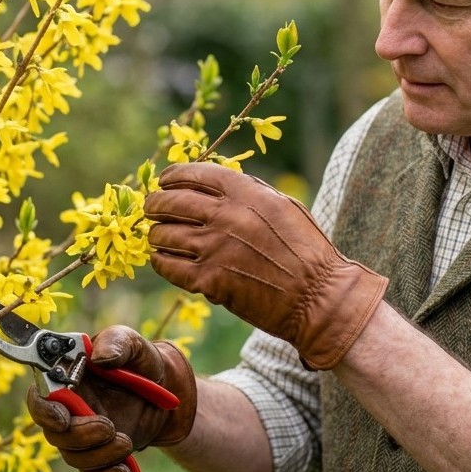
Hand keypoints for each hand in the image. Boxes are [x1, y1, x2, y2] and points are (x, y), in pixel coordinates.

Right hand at [26, 325, 196, 471]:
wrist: (167, 390)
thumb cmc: (140, 360)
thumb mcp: (133, 344)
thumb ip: (117, 342)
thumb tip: (100, 357)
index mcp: (66, 379)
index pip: (39, 397)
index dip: (44, 411)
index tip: (63, 419)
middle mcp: (68, 408)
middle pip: (54, 433)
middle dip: (79, 436)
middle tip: (108, 427)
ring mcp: (82, 433)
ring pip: (73, 456)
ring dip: (99, 455)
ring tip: (126, 442)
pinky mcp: (98, 452)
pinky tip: (125, 471)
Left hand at [145, 162, 387, 369]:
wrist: (318, 297)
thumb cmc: (306, 252)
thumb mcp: (283, 206)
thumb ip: (249, 191)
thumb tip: (215, 182)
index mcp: (245, 192)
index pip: (192, 174)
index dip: (171, 176)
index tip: (164, 182)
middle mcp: (226, 216)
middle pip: (169, 202)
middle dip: (155, 204)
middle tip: (152, 210)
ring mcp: (214, 249)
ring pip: (162, 234)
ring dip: (157, 235)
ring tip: (159, 237)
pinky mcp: (209, 281)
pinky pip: (167, 266)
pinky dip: (161, 261)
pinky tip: (164, 260)